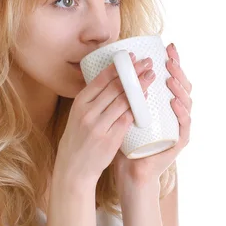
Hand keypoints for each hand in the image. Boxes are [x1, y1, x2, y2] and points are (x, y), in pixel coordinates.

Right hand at [56, 55, 155, 186]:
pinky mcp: (110, 139)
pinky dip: (138, 108)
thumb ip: (92, 101)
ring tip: (151, 77)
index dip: (118, 66)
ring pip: (124, 101)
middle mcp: (88, 113)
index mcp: (79, 103)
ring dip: (140, 87)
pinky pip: (127, 119)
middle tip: (147, 63)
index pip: (101, 79)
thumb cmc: (78, 140)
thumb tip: (111, 81)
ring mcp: (99, 126)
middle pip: (115, 87)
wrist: (74, 168)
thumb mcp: (78, 116)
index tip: (131, 57)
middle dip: (133, 73)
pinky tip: (146, 99)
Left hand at [113, 42, 191, 187]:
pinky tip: (173, 101)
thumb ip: (119, 95)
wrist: (129, 172)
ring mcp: (178, 127)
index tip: (168, 46)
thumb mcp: (121, 113)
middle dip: (178, 70)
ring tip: (169, 77)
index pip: (172, 78)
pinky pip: (184, 125)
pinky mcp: (179, 142)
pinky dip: (181, 112)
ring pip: (186, 102)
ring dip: (179, 87)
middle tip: (169, 57)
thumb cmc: (125, 143)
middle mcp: (175, 113)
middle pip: (182, 86)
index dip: (173, 62)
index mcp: (164, 105)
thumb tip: (107, 70)